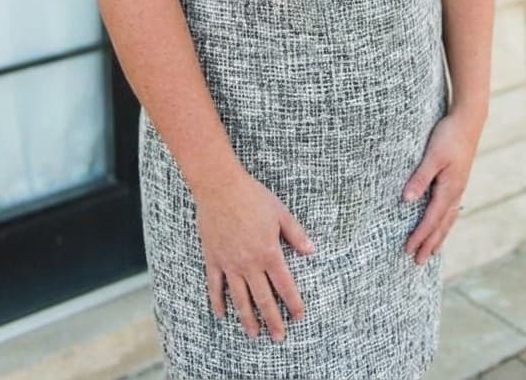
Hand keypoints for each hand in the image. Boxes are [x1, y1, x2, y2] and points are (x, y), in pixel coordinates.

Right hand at [195, 167, 315, 342]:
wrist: (220, 187)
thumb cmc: (252, 196)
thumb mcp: (280, 213)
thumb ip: (296, 234)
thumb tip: (312, 251)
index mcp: (269, 252)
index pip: (284, 285)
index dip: (293, 303)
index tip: (299, 316)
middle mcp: (249, 264)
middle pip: (263, 299)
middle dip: (273, 321)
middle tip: (279, 337)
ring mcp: (230, 263)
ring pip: (240, 298)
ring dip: (248, 319)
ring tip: (254, 335)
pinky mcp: (213, 259)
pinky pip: (215, 286)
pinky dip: (218, 302)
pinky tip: (222, 314)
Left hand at [400, 107, 482, 264]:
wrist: (469, 120)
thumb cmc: (449, 135)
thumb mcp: (432, 156)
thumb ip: (419, 178)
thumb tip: (406, 201)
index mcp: (449, 189)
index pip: (431, 220)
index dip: (419, 236)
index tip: (408, 250)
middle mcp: (456, 192)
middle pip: (441, 225)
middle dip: (429, 243)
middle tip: (418, 262)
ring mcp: (459, 187)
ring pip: (448, 219)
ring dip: (438, 236)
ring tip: (431, 251)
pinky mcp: (458, 180)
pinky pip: (451, 209)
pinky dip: (445, 222)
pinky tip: (443, 223)